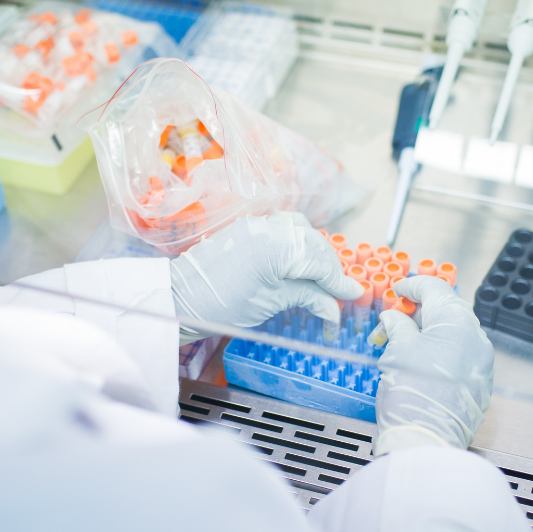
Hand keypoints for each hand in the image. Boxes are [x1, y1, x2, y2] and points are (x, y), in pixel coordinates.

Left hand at [170, 213, 362, 335]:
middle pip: (315, 244)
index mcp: (277, 244)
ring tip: (321, 279)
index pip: (320, 261)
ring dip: (315, 253)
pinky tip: (300, 264)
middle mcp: (269, 226)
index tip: (354, 296)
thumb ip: (308, 298)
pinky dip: (297, 245)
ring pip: (301, 232)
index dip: (339, 282)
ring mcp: (257, 224)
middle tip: (339, 293)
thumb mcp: (271, 303)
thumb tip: (335, 308)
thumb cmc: (221, 305)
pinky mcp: (247, 227)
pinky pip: (283, 229)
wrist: (178, 298)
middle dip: (330, 269)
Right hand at [372, 276, 493, 455]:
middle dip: (420, 311)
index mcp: (457, 321)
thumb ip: (398, 325)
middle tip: (396, 318)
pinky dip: (440, 352)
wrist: (427, 440)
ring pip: (455, 333)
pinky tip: (420, 362)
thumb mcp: (397, 349)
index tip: (397, 290)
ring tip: (403, 344)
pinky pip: (461, 356)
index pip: (435, 289)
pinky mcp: (480, 383)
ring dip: (430, 332)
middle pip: (448, 310)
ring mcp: (482, 362)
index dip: (412, 286)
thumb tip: (395, 318)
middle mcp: (476, 337)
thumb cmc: (411, 393)